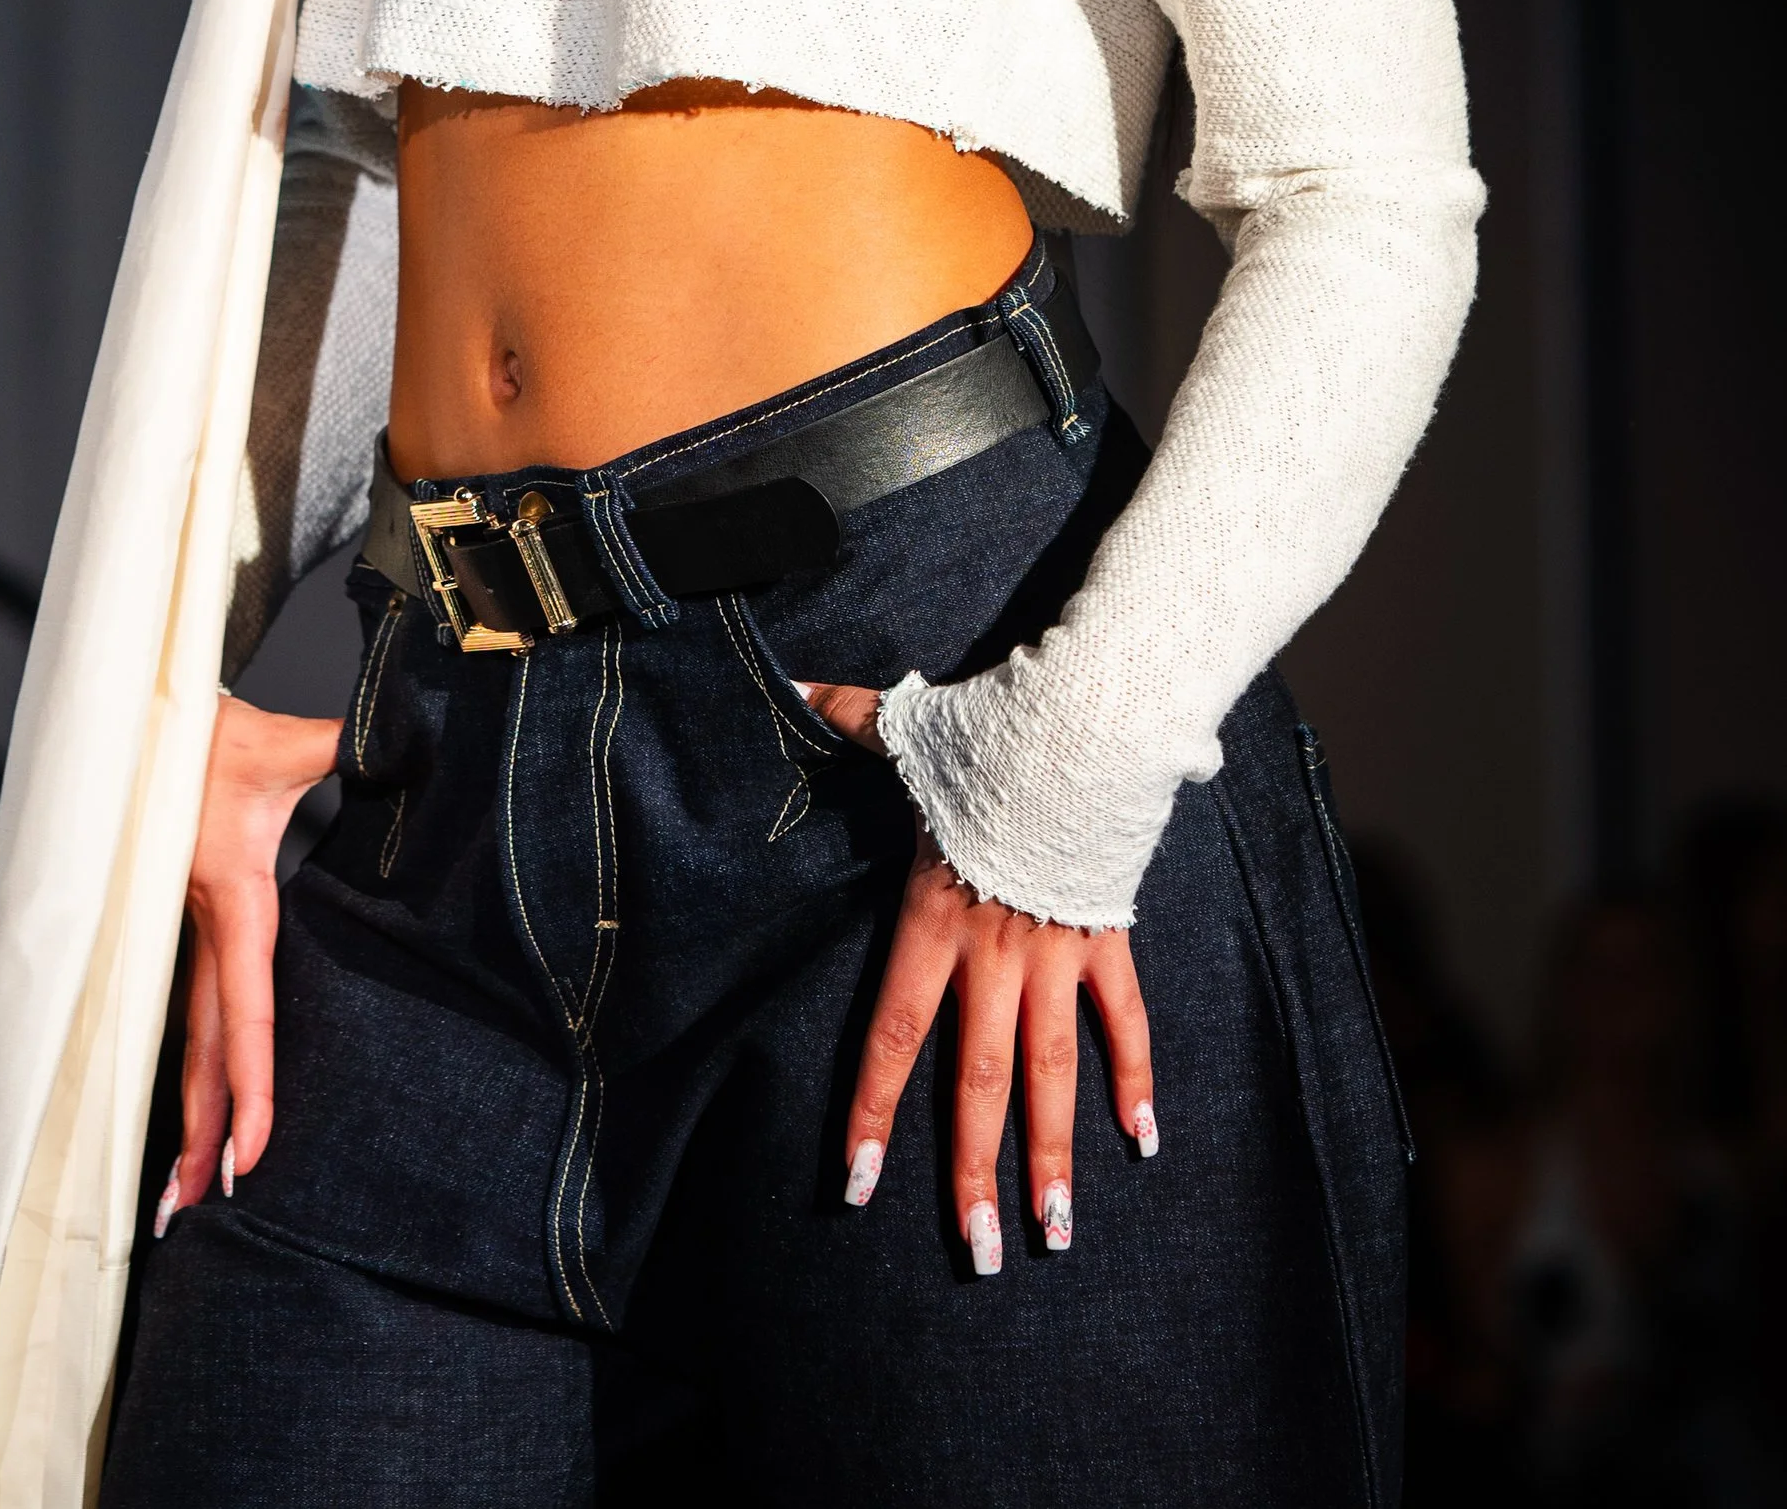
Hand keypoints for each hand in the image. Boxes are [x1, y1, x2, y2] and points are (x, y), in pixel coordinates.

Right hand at [160, 692, 341, 1233]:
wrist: (142, 716)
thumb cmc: (214, 732)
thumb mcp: (282, 741)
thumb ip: (344, 746)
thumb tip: (409, 739)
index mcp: (231, 898)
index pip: (246, 1006)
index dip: (251, 1083)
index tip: (253, 1152)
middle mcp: (202, 929)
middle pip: (206, 1049)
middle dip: (206, 1132)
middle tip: (201, 1213)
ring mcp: (182, 934)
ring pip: (190, 1040)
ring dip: (191, 1114)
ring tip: (184, 1198)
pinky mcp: (179, 929)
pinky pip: (187, 1011)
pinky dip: (192, 1071)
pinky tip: (193, 1116)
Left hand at [795, 680, 1155, 1267]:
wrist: (1083, 727)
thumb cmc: (987, 735)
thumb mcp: (905, 731)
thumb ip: (847, 719)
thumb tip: (790, 679)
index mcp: (934, 922)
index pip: (895, 1035)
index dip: (876, 1111)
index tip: (860, 1185)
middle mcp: (994, 955)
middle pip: (980, 1081)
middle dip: (976, 1171)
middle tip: (978, 1252)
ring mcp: (1056, 953)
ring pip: (1053, 1074)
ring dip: (1054, 1156)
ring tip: (1053, 1232)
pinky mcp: (1107, 938)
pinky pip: (1124, 1021)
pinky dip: (1136, 1079)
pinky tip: (1142, 1141)